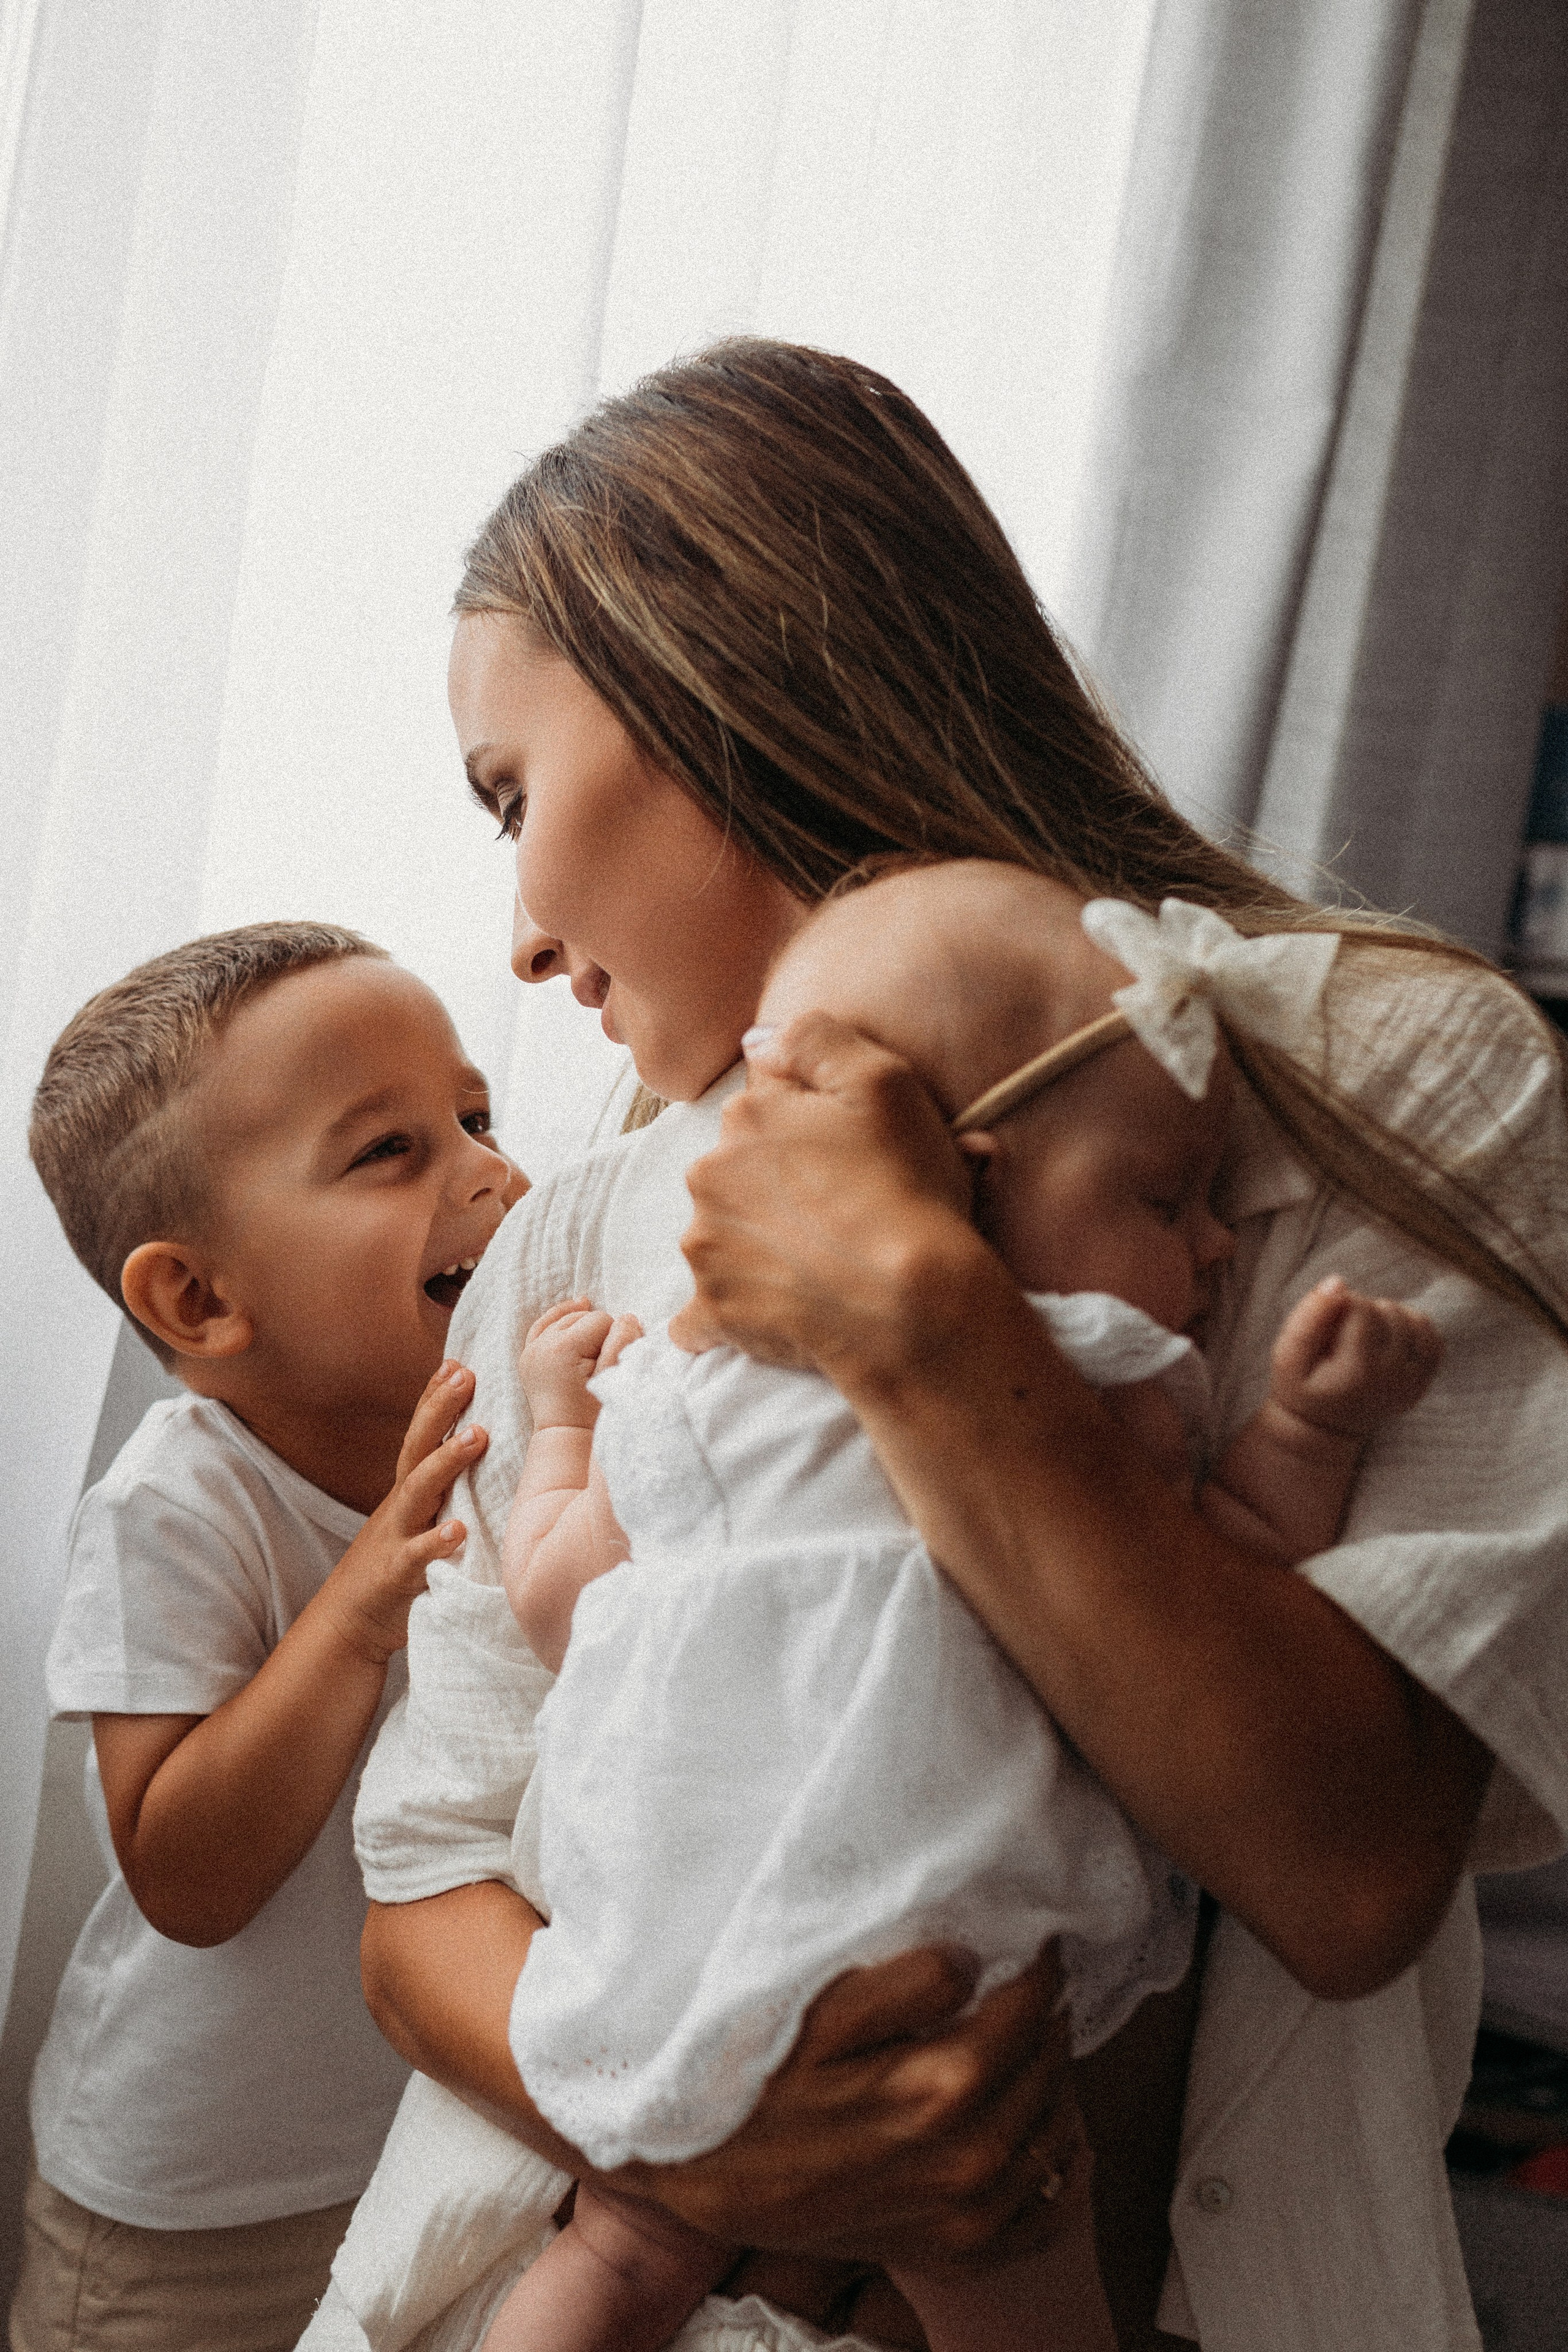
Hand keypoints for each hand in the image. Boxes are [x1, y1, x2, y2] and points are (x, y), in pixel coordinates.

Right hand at [315, 1361, 487, 1665]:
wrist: (348, 1623)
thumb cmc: (395, 1564)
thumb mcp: (418, 1519)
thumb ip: (442, 1489)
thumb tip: (481, 1450)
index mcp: (409, 1491)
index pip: (420, 1435)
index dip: (435, 1398)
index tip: (457, 1361)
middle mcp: (401, 1506)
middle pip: (417, 1448)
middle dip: (439, 1409)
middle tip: (466, 1375)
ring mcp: (396, 1538)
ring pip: (419, 1493)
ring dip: (445, 1462)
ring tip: (475, 1436)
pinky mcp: (398, 1576)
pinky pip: (418, 1557)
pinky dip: (436, 1542)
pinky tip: (458, 1530)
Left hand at [519, 1299, 641, 1427]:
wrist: (566, 1435)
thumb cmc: (593, 1410)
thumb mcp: (613, 1376)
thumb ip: (622, 1342)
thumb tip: (627, 1317)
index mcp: (564, 1347)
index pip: (601, 1319)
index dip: (613, 1337)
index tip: (611, 1361)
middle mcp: (542, 1343)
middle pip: (583, 1316)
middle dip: (597, 1332)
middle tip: (602, 1360)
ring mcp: (531, 1349)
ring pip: (565, 1318)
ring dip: (581, 1327)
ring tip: (595, 1342)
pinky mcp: (527, 1355)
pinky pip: (542, 1324)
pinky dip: (558, 1317)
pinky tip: (577, 1307)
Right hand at [614, 1943, 1086, 2268]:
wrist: (704, 2175)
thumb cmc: (755, 2081)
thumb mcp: (817, 2012)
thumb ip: (905, 1982)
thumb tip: (973, 1960)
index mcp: (937, 2090)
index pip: (1027, 2011)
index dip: (1041, 1967)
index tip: (1039, 1939)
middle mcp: (966, 2160)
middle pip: (1046, 2069)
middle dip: (1048, 2018)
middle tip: (1040, 1982)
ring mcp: (964, 2216)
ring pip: (1053, 2135)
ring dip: (1057, 2082)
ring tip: (1040, 2041)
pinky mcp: (953, 2251)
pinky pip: (1042, 2216)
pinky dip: (1062, 2172)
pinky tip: (1053, 2134)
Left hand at [672, 1016, 979, 1377]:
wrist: (910, 1305)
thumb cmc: (905, 1192)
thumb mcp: (882, 1080)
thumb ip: (815, 1039)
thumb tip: (760, 1041)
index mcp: (747, 1116)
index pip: (762, 1110)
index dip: (803, 1133)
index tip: (838, 1159)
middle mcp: (709, 1174)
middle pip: (735, 1174)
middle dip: (771, 1190)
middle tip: (835, 1217)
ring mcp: (706, 1245)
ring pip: (721, 1237)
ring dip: (754, 1249)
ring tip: (816, 1269)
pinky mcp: (712, 1310)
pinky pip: (698, 1319)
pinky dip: (723, 1318)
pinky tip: (759, 1320)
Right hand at [1271, 1276, 1443, 1437]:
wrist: (1321, 1430)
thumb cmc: (1300, 1387)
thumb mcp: (1287, 1355)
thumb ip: (1309, 1316)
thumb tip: (1338, 1282)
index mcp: (1359, 1371)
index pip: (1361, 1307)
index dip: (1339, 1306)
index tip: (1326, 1329)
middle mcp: (1393, 1378)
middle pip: (1388, 1311)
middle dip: (1363, 1312)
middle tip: (1342, 1337)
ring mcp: (1412, 1382)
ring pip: (1413, 1320)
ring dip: (1387, 1318)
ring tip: (1363, 1336)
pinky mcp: (1422, 1383)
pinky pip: (1432, 1338)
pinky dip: (1412, 1328)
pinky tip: (1387, 1338)